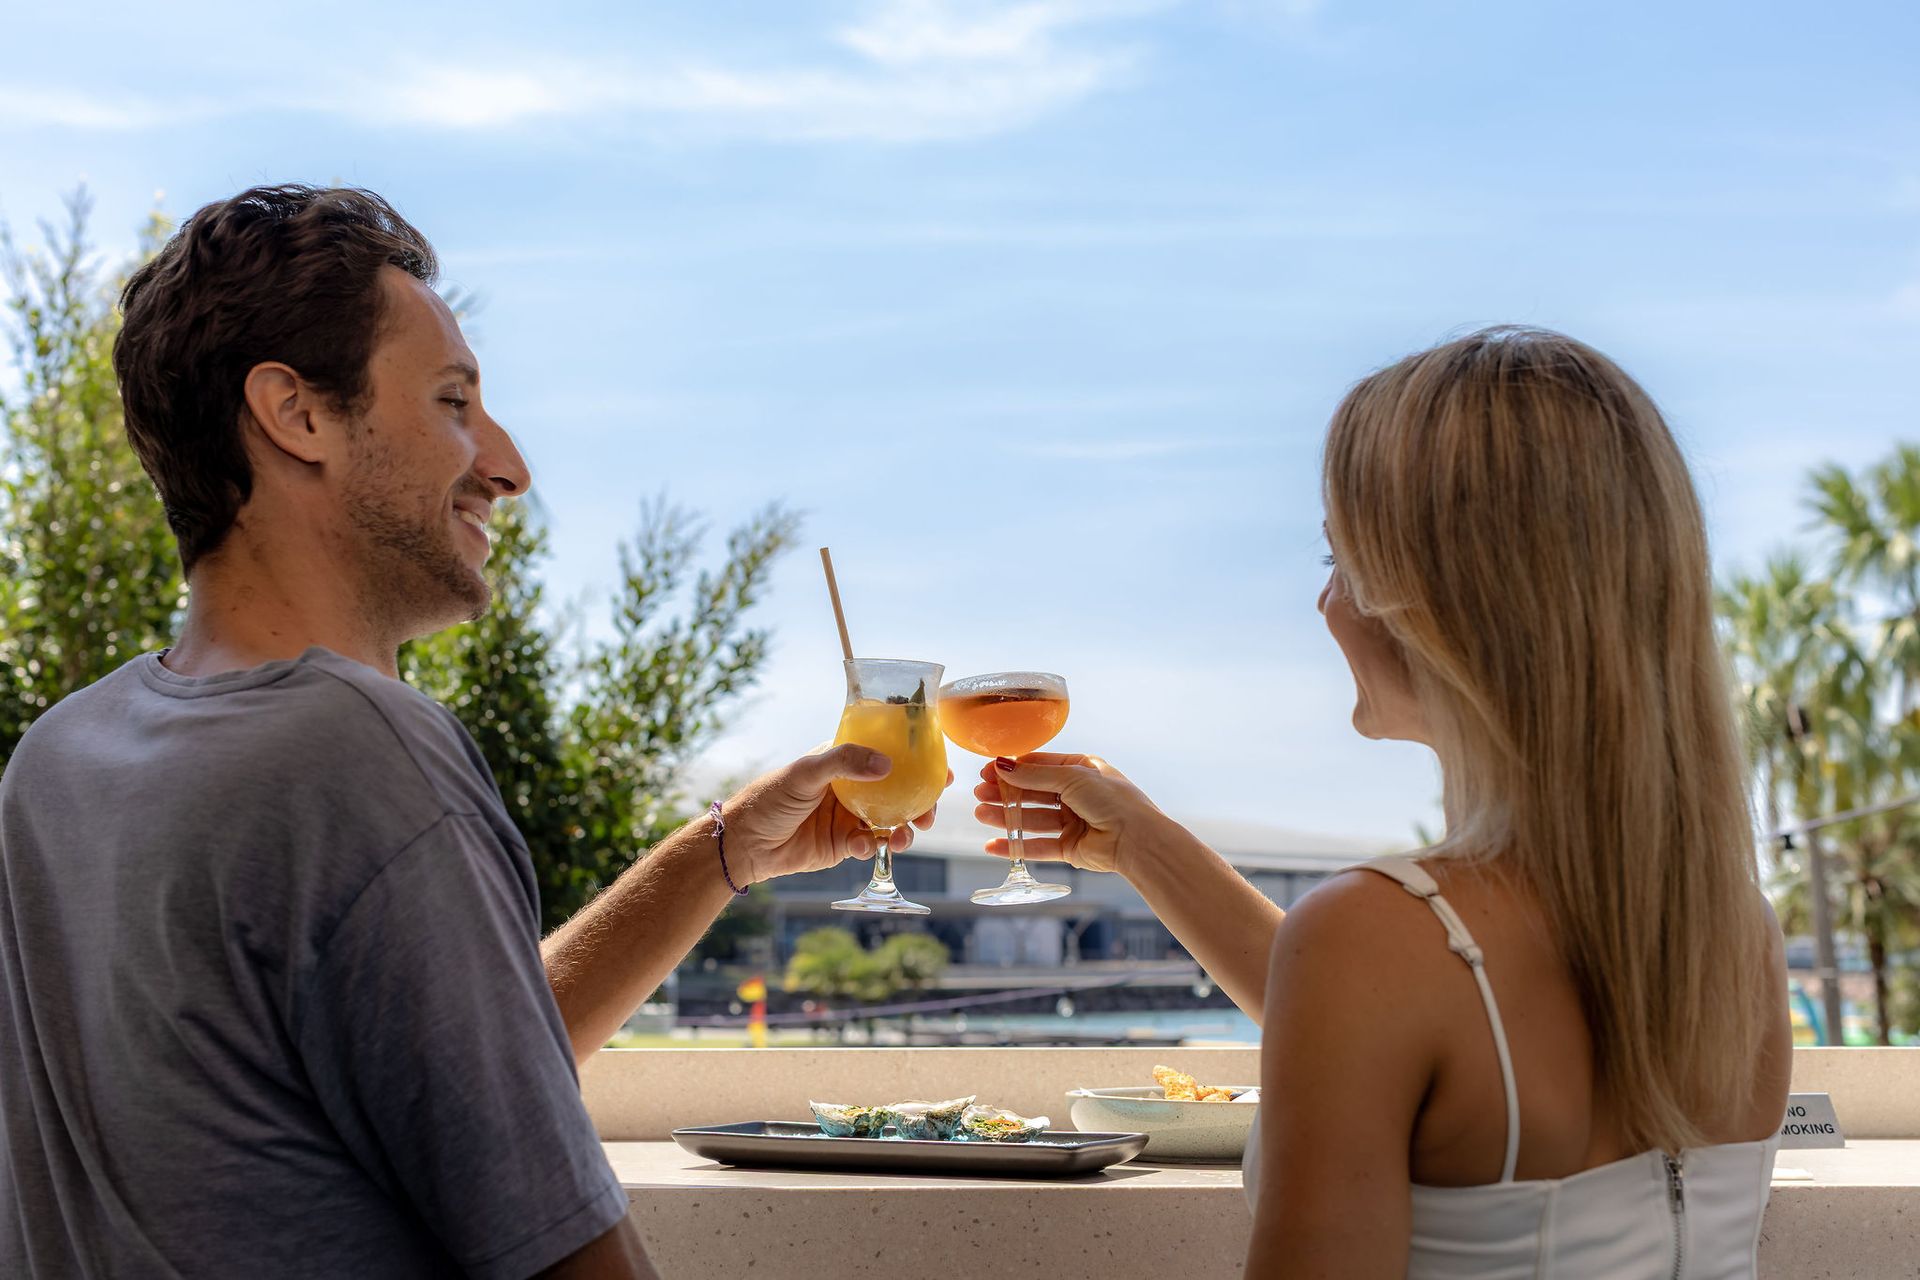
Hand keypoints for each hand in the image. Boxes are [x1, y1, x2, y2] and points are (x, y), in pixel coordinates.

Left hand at [725, 743, 949, 883]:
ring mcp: (850, 818)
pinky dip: (873, 847)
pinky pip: (870, 846)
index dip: (916, 762)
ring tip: (905, 836)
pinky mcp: (843, 845)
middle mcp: (852, 789)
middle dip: (920, 803)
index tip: (941, 770)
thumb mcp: (805, 772)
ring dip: (904, 829)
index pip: (888, 756)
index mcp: (844, 763)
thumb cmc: (770, 798)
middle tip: (929, 812)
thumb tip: (887, 764)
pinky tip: (863, 847)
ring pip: (890, 822)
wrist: (746, 843)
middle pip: (898, 793)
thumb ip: (845, 762)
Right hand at [970, 752, 1168, 877]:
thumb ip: (1034, 775)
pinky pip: (1038, 846)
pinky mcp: (1070, 848)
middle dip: (1005, 793)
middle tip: (979, 793)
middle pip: (1032, 792)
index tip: (987, 771)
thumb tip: (1002, 766)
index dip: (1013, 768)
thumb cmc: (1112, 800)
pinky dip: (1016, 846)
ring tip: (981, 814)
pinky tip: (993, 845)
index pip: (1040, 766)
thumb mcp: (1072, 777)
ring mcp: (1073, 822)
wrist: (1137, 839)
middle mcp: (1077, 795)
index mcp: (1081, 769)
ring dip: (1006, 817)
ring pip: (1032, 818)